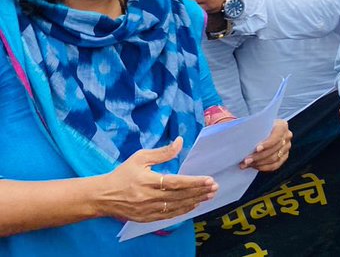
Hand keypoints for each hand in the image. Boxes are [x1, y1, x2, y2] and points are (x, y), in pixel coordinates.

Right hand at [92, 137, 217, 222]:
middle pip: (180, 196)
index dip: (194, 182)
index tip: (209, 179)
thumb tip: (181, 141)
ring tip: (209, 196)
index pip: (176, 183)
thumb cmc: (123, 174)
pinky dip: (183, 211)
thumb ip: (162, 152)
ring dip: (195, 201)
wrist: (103, 196)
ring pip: (177, 207)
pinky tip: (194, 205)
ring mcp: (148, 210)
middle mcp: (149, 197)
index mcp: (147, 181)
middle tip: (215, 187)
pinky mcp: (147, 218)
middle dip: (199, 191)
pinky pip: (169, 216)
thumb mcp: (140, 158)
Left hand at [241, 119, 291, 170]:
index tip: (256, 149)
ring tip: (246, 164)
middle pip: (274, 149)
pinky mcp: (284, 156)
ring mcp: (287, 147)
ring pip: (274, 158)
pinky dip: (264, 167)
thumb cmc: (258, 126)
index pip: (277, 136)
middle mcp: (287, 136)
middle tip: (246, 160)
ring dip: (259, 163)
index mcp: (282, 125)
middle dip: (259, 156)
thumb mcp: (256, 124)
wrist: (262, 131)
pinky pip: (275, 165)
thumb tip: (240, 135)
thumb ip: (253, 129)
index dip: (267, 143)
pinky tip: (254, 166)